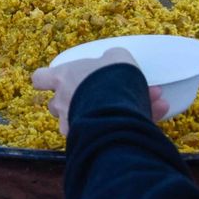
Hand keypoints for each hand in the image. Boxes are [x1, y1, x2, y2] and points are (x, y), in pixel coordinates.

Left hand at [30, 48, 167, 135]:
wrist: (118, 107)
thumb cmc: (110, 76)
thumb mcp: (115, 57)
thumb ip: (111, 59)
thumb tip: (113, 60)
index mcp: (62, 78)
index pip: (40, 78)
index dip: (47, 79)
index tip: (56, 80)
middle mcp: (62, 102)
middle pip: (57, 104)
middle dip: (76, 102)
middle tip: (102, 96)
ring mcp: (72, 125)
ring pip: (81, 122)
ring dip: (107, 115)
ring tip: (139, 106)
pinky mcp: (88, 140)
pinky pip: (109, 131)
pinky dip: (130, 124)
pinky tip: (157, 113)